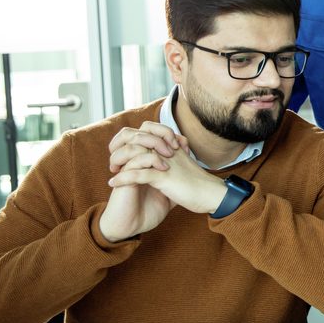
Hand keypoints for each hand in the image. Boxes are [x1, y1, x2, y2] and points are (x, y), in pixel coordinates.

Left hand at [98, 122, 226, 241]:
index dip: (131, 138)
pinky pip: (137, 174)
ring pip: (133, 153)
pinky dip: (122, 178)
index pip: (146, 129)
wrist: (211, 194)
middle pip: (135, 137)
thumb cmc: (198, 182)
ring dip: (118, 161)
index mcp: (170, 145)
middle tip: (113, 162)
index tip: (123, 154)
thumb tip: (161, 158)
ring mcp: (164, 161)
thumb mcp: (183, 164)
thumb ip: (172, 157)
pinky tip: (113, 184)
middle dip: (119, 147)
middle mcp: (166, 149)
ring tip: (112, 172)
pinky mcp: (164, 176)